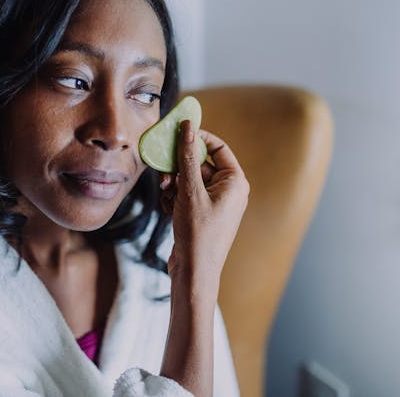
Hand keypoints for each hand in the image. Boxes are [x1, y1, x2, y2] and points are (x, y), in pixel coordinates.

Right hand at [160, 120, 248, 284]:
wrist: (193, 271)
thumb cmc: (198, 233)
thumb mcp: (190, 190)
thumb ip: (188, 156)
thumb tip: (187, 127)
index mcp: (235, 182)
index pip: (218, 147)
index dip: (197, 139)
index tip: (176, 134)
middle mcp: (228, 190)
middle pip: (199, 163)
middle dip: (179, 168)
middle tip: (164, 174)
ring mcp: (214, 203)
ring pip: (188, 179)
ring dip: (173, 184)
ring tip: (167, 196)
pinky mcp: (201, 214)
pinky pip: (184, 194)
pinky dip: (173, 198)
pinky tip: (169, 210)